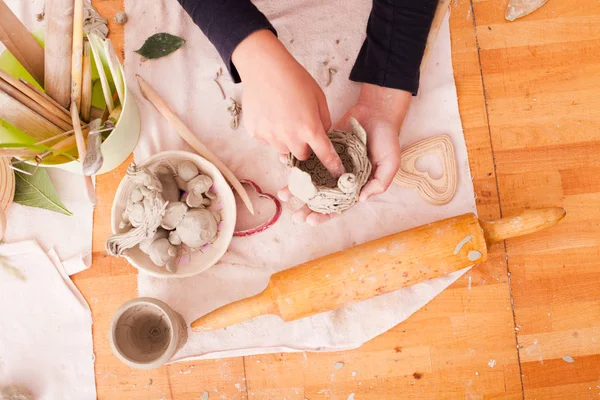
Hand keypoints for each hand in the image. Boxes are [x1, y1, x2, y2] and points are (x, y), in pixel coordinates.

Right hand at [232, 30, 344, 176]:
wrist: (264, 67)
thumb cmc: (294, 78)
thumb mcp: (318, 97)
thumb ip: (323, 120)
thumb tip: (322, 135)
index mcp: (309, 128)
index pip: (325, 154)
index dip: (332, 164)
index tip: (336, 172)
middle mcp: (290, 137)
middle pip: (301, 156)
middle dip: (304, 147)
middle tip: (300, 129)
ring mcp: (270, 137)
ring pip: (283, 150)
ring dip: (286, 141)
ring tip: (283, 118)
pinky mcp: (256, 133)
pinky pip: (267, 141)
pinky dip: (270, 133)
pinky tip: (270, 115)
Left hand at [279, 83, 411, 224]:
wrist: (376, 111)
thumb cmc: (387, 139)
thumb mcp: (390, 162)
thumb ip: (379, 182)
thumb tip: (361, 200)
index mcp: (355, 185)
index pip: (338, 206)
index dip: (324, 215)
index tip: (311, 220)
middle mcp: (340, 177)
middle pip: (321, 198)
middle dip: (306, 207)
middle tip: (295, 215)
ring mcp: (329, 163)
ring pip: (310, 180)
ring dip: (297, 188)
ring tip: (284, 194)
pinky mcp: (321, 148)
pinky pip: (307, 158)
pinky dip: (295, 162)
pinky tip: (285, 165)